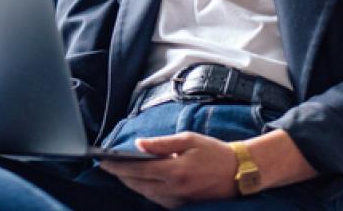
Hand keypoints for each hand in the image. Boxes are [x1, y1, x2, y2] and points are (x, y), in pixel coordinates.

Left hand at [99, 132, 239, 208]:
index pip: (137, 170)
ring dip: (130, 183)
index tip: (102, 161)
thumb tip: (138, 144)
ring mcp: (177, 200)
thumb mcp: (189, 140)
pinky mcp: (181, 205)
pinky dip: (144, 189)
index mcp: (175, 171)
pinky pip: (156, 198)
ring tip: (118, 171)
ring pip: (145, 193)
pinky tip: (139, 180)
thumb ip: (161, 144)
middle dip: (120, 175)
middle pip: (137, 184)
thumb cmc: (215, 152)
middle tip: (105, 166)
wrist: (240, 172)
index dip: (117, 166)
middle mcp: (174, 189)